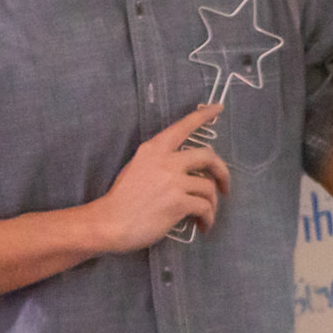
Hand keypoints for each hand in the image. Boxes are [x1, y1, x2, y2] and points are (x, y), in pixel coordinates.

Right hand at [94, 104, 230, 250]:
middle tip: (224, 185)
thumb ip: (158, 162)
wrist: (109, 223)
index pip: (183, 126)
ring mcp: (173, 182)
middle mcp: (166, 161)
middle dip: (222, 171)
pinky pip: (205, 207)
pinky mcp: (178, 203)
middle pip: (208, 156)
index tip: (218, 107)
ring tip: (206, 215)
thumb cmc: (121, 199)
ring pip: (208, 187)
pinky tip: (202, 225)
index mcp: (154, 149)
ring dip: (212, 203)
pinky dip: (208, 218)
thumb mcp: (136, 168)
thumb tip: (183, 168)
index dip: (203, 116)